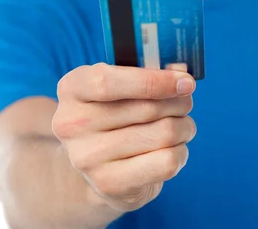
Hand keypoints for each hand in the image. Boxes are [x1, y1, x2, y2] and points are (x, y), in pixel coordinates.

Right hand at [52, 62, 196, 211]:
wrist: (95, 166)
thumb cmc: (114, 116)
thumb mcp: (119, 87)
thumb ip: (147, 73)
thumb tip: (181, 75)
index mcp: (72, 89)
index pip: (107, 81)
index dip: (153, 80)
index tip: (185, 82)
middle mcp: (73, 124)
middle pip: (146, 108)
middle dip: (178, 103)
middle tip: (185, 101)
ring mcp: (88, 157)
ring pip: (163, 134)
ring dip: (184, 126)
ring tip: (182, 126)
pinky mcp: (109, 183)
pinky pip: (166, 162)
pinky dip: (181, 151)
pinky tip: (173, 149)